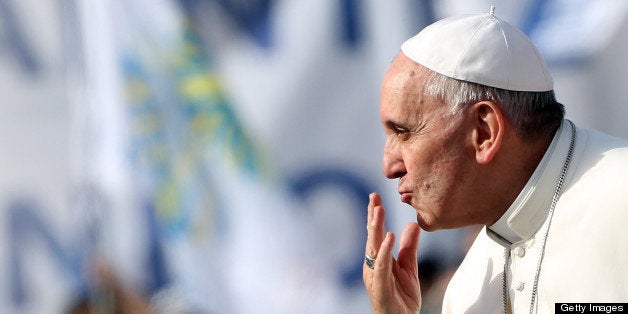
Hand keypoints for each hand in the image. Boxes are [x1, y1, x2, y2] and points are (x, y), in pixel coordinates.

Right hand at [363, 192, 420, 313]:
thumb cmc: (401, 298)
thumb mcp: (409, 268)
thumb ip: (409, 247)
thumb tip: (412, 224)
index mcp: (379, 259)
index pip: (376, 234)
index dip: (375, 216)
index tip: (375, 197)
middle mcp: (373, 265)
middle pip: (372, 237)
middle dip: (372, 216)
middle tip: (373, 197)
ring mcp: (375, 275)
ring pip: (373, 248)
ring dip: (375, 228)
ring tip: (379, 210)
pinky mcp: (380, 286)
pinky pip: (382, 266)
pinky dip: (384, 250)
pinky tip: (388, 236)